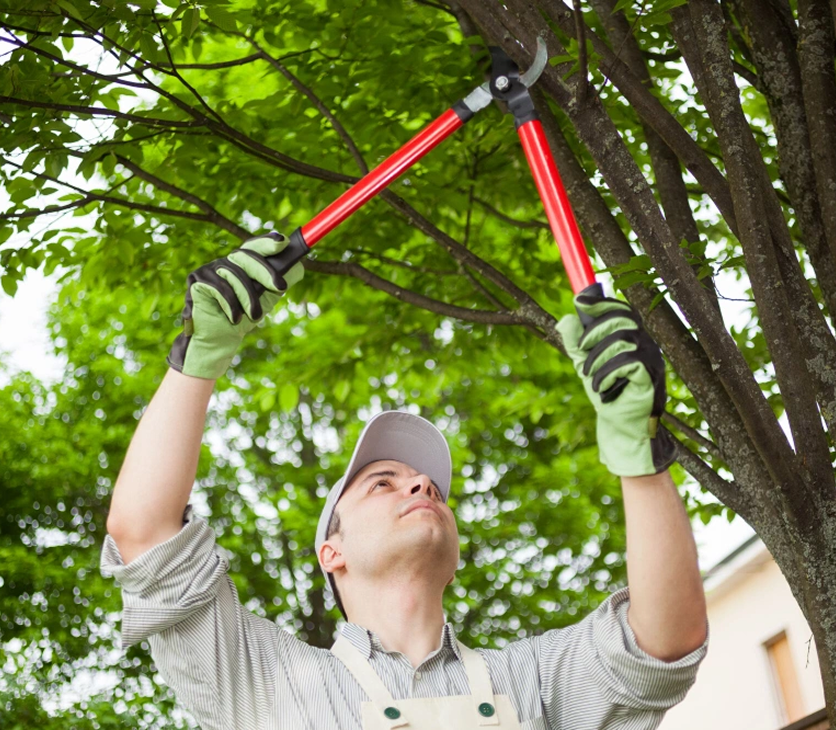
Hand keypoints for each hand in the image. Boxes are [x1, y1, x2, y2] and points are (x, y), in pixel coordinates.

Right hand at [167, 232, 305, 379]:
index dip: (267, 242)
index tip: (283, 241)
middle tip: (281, 287)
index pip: (255, 247)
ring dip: (248, 298)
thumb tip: (298, 267)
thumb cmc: (242, 318)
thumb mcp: (265, 299)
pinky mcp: (196, 279)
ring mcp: (209, 269)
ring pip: (234, 274)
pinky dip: (230, 304)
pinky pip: (219, 287)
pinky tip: (234, 318)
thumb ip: (277, 283)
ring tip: (254, 317)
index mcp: (242, 264)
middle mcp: (225, 262)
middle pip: (246, 256)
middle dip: (265, 272)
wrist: (219, 340)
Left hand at [555, 290, 675, 476]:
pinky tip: (602, 388)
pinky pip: (628, 362)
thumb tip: (566, 318)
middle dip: (595, 333)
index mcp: (632, 338)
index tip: (580, 302)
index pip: (622, 310)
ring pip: (622, 340)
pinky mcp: (652, 377)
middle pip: (622, 320)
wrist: (619, 427)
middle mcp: (646, 344)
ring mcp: (652, 360)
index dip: (602, 303)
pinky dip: (608, 374)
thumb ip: (576, 343)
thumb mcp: (585, 365)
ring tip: (590, 377)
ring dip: (598, 358)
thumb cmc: (606, 394)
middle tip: (580, 350)